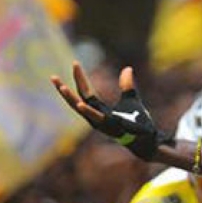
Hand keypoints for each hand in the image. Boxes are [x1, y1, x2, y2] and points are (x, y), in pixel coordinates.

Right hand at [51, 62, 172, 159]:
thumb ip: (127, 84)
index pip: (85, 92)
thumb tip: (127, 68)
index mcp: (99, 110)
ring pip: (82, 111)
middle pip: (75, 102)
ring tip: (62, 87)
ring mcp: (101, 123)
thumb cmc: (138, 122)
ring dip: (71, 100)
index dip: (80, 78)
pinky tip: (80, 104)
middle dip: (64, 90)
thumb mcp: (131, 99)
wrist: (147, 139)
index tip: (75, 63)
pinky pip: (97, 119)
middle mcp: (96, 117)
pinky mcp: (110, 127)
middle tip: (53, 77)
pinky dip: (89, 112)